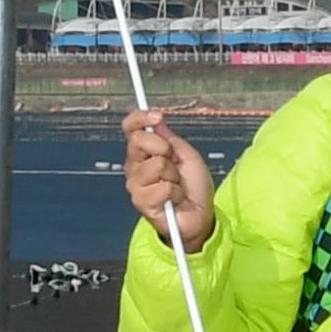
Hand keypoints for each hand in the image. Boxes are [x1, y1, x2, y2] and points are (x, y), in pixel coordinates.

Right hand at [122, 108, 213, 249]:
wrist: (200, 215)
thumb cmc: (193, 186)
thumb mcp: (187, 155)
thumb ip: (169, 139)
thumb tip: (155, 121)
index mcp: (144, 151)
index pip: (131, 128)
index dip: (140, 118)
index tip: (158, 116)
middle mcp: (135, 166)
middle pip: (139, 140)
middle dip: (165, 149)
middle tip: (175, 164)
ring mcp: (136, 184)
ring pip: (156, 165)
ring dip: (174, 175)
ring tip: (176, 186)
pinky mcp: (141, 202)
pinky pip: (164, 187)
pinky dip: (176, 193)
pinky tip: (175, 200)